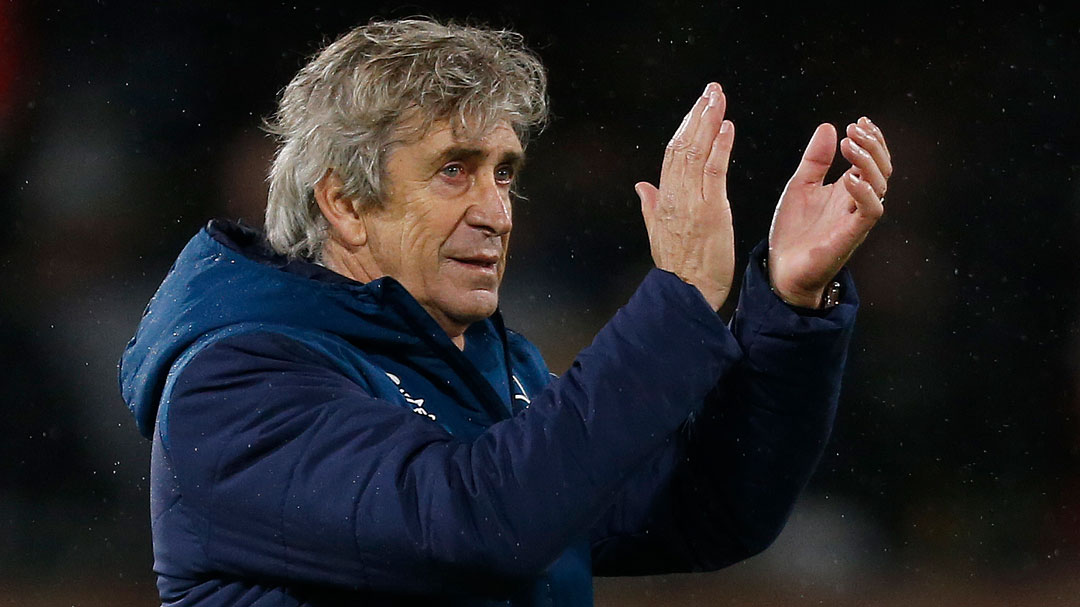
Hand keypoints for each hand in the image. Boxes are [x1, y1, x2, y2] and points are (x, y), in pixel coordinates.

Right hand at [636, 83, 735, 310]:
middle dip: (698, 115)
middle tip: (712, 90)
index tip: (697, 106)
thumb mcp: (659, 234)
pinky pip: (714, 173)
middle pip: (683, 146)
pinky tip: (727, 127)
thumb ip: (651, 206)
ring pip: (696, 153)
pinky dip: (720, 147)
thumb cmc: (680, 269)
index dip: (685, 127)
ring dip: (709, 122)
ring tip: (719, 99)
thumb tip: (642, 185)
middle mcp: (675, 197)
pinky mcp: (711, 212)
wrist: (687, 295)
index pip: (672, 155)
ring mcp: (692, 203)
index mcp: (664, 201)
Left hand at [768, 117, 890, 307]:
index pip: (873, 159)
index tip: (858, 121)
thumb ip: (816, 159)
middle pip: (882, 169)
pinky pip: (870, 211)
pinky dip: (865, 192)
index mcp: (847, 189)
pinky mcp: (851, 235)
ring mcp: (855, 218)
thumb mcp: (801, 185)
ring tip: (849, 145)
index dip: (871, 139)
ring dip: (869, 162)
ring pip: (880, 186)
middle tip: (854, 129)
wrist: (781, 269)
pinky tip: (850, 177)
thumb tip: (828, 127)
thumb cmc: (793, 230)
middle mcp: (856, 202)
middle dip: (873, 145)